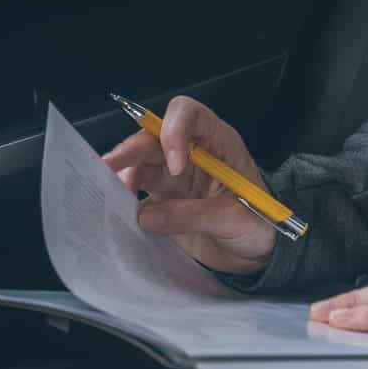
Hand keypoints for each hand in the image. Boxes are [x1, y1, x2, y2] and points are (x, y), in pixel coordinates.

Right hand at [100, 95, 276, 274]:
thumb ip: (193, 215)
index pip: (188, 115)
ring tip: (111, 196)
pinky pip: (138, 194)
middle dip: (131, 150)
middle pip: (154, 138)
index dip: (174, 130)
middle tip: (108, 166)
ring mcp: (175, 176)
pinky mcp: (164, 201)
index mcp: (217, 142)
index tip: (174, 166)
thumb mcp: (234, 218)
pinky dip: (123, 201)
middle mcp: (191, 153)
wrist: (259, 253)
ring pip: (141, 164)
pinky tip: (114, 212)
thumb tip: (144, 216)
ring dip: (124, 176)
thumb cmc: (259, 224)